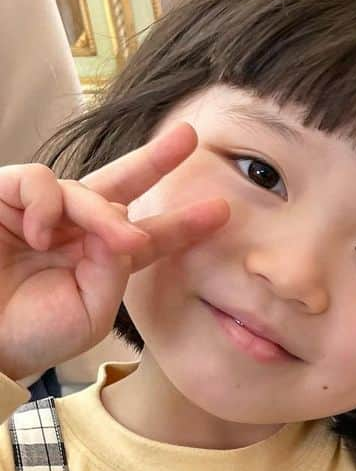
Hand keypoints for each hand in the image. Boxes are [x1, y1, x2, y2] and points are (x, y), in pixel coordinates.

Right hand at [0, 122, 227, 381]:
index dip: (181, 223)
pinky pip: (38, 180)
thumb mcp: (91, 311)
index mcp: (100, 261)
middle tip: (189, 136)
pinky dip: (46, 203)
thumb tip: (125, 227)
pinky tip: (41, 234)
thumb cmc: (33, 334)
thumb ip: (115, 269)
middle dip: (154, 161)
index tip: (219, 211)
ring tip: (109, 242)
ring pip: (83, 188)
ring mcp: (39, 211)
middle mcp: (73, 230)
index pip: (148, 236)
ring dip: (102, 214)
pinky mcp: (3, 195)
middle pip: (119, 186)